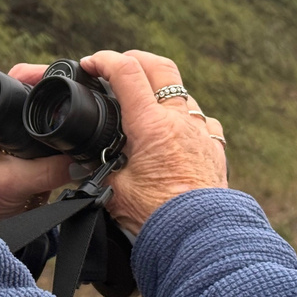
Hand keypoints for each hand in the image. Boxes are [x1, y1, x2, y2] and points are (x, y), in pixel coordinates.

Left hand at [0, 63, 72, 227]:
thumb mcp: (14, 182)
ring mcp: (30, 140)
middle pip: (42, 96)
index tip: (60, 78)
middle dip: (63, 98)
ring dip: (70, 121)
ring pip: (54, 119)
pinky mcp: (43, 158)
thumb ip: (46, 172)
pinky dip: (75, 144)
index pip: (18, 81)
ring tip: (87, 123)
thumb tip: (79, 163)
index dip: (40, 73)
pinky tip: (85, 148)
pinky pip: (63, 143)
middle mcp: (14, 124)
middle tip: (84, 99)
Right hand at [80, 50, 226, 234]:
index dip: (104, 60)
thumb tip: (82, 162)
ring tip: (142, 105)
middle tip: (116, 67)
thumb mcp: (113, 189)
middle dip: (135, 59)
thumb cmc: (155, 216)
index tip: (90, 64)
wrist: (198, 237)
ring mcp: (201, 131)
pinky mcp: (214, 148)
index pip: (126, 72)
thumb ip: (98, 168)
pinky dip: (182, 118)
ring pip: (181, 92)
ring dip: (159, 90)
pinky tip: (172, 132)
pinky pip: (200, 121)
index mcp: (151, 125)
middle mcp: (179, 120)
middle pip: (160, 66)